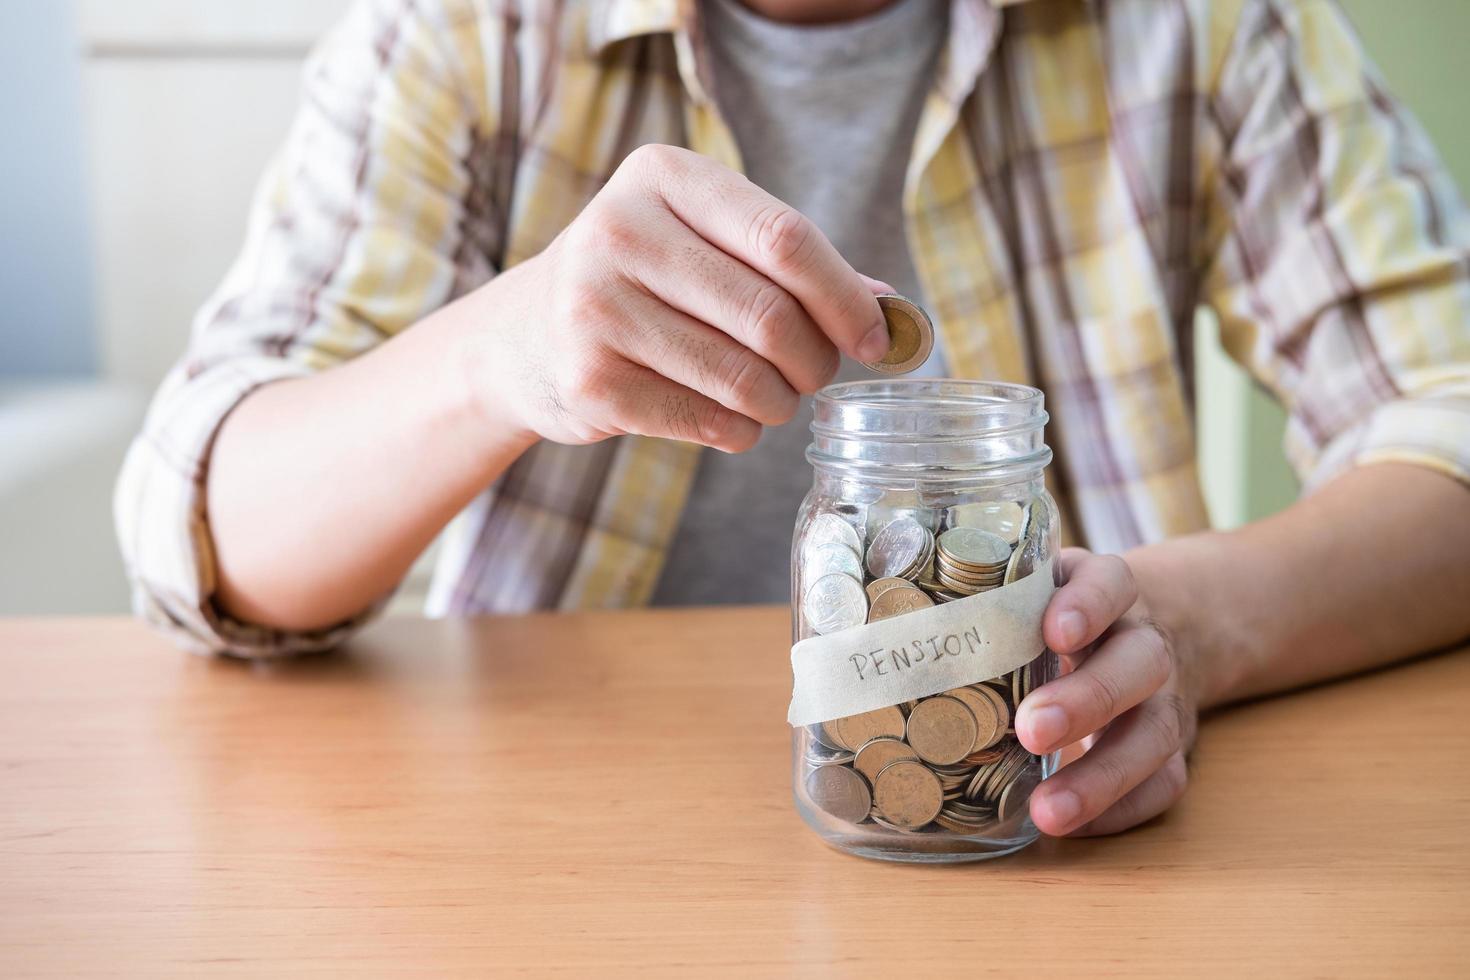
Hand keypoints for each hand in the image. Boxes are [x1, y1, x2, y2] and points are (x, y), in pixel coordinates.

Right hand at [464, 143, 891, 452]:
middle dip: (814, 360)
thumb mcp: (706, 245)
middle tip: (815, 375)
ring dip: (779, 402)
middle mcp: (619, 231)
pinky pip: (707, 421)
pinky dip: (740, 432)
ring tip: (773, 398)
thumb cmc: (644, 283)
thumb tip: (890, 309)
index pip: (785, 238)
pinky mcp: (590, 381)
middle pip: (770, 314)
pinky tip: (732, 421)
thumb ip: (792, 266)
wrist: (525, 338)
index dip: (845, 297)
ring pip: (742, 376)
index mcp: (661, 176)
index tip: (875, 338)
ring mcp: (594, 308)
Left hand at [1015, 548, 1198, 835]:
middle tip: (1031, 731)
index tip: (1054, 632)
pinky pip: (1163, 781)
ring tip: (1049, 811)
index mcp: (1108, 590)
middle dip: (1088, 699)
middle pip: (1140, 662)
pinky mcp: (1170, 747)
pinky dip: (1121, 809)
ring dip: (1103, 776)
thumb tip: (893, 633)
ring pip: (1156, 731)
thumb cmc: (1057, 615)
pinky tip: (1073, 826)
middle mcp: (1143, 640)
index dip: (1088, 606)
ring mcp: (1163, 696)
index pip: (1111, 583)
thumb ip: (988, 603)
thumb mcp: (1033, 591)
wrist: (1140, 631)